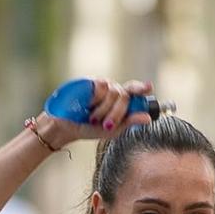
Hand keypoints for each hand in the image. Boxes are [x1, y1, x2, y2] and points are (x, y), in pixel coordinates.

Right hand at [32, 78, 153, 150]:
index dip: (142, 88)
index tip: (148, 87)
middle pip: (125, 95)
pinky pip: (101, 87)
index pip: (134, 91)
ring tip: (92, 118)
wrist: (65, 127)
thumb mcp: (111, 131)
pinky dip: (96, 100)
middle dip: (117, 113)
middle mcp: (113, 91)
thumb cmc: (88, 129)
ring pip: (114, 92)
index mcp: (120, 101)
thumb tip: (148, 118)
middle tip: (106, 125)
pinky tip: (88, 106)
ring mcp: (101, 85)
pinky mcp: (90, 82)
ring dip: (104, 109)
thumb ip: (129, 123)